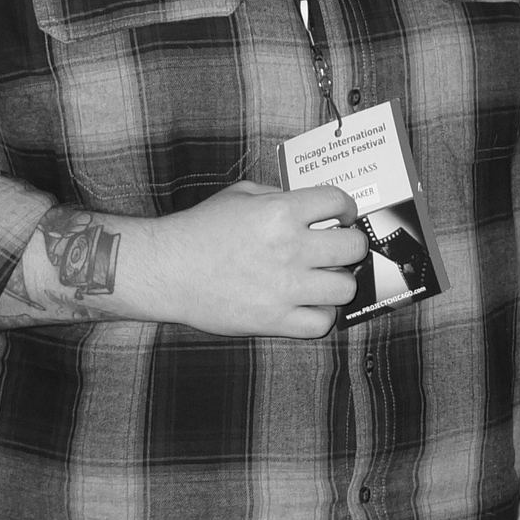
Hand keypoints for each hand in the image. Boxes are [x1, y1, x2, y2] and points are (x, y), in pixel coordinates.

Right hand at [126, 182, 365, 337]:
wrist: (166, 270)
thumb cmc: (200, 229)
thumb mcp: (241, 195)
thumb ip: (280, 196)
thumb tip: (314, 207)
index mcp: (281, 212)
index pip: (339, 201)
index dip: (347, 207)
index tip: (343, 216)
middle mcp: (289, 249)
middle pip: (353, 247)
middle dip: (350, 245)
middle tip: (337, 248)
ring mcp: (284, 289)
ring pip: (345, 288)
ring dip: (339, 281)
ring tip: (324, 278)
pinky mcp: (273, 321)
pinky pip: (321, 323)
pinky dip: (321, 315)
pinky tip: (309, 305)